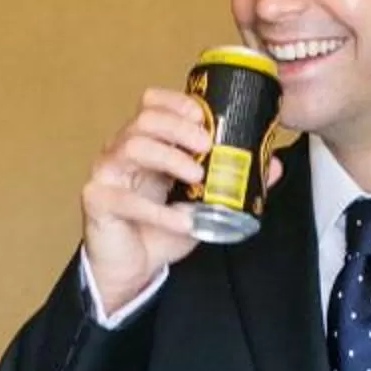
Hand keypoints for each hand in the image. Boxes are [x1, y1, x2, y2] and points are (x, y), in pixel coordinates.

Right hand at [80, 88, 214, 311]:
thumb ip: (234, 182)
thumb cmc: (160, 230)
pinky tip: (183, 221)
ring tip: (197, 176)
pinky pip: (126, 199)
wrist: (132, 268)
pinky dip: (159, 211)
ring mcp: (106, 173)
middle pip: (144, 119)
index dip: (176, 102)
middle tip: (206, 144)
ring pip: (133, 147)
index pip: (152, 104)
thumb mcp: (203, 203)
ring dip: (169, 157)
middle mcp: (121, 150)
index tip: (203, 116)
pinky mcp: (97, 201)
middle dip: (179, 127)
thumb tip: (274, 165)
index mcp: (145, 142)